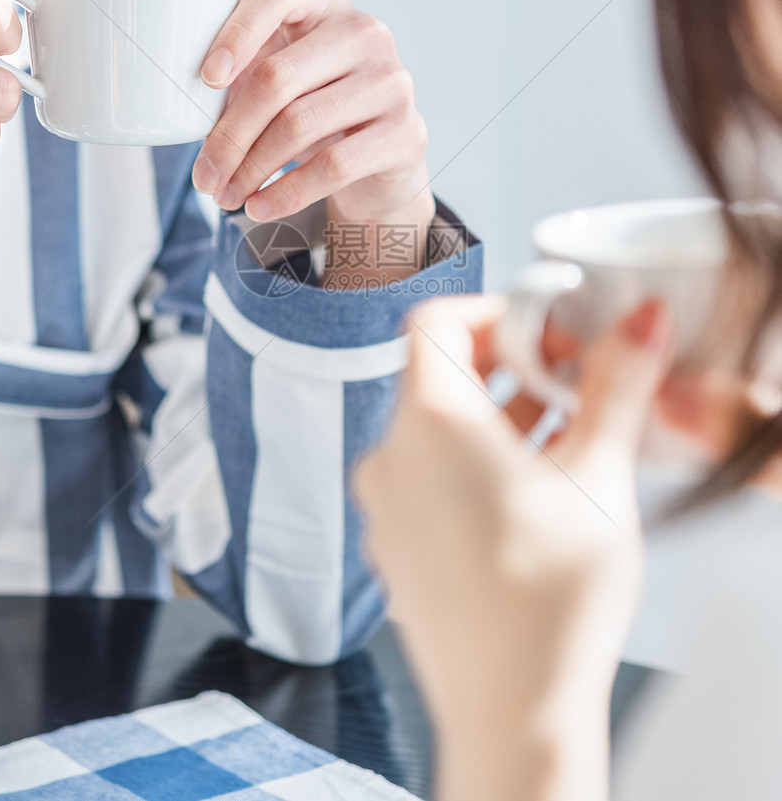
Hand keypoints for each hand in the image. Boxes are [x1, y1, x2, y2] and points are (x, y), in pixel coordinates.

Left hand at [192, 0, 432, 227]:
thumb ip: (240, 75)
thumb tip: (180, 102)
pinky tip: (260, 206)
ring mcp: (391, 81)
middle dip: (229, 136)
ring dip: (251, 170)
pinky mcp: (407, 132)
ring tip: (224, 197)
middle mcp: (365, 33)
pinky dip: (287, 192)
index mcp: (325, 1)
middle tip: (203, 176)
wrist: (380, 161)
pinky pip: (333, 165)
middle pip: (277, 77)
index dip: (235, 33)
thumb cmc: (315, 109)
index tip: (205, 79)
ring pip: (300, 125)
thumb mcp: (278, 82)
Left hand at [354, 295, 671, 800]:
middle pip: (438, 375)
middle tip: (568, 388)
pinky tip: (531, 495)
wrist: (510, 711)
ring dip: (496, 420)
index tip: (546, 334)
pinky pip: (426, 479)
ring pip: (436, 430)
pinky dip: (471, 466)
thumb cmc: (548, 602)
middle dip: (508, 370)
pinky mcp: (396, 547)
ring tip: (563, 441)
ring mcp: (386, 506)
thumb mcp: (599, 473)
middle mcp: (390, 456)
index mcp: (428, 422)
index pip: (436, 321)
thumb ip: (617, 384)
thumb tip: (639, 320)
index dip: (495, 313)